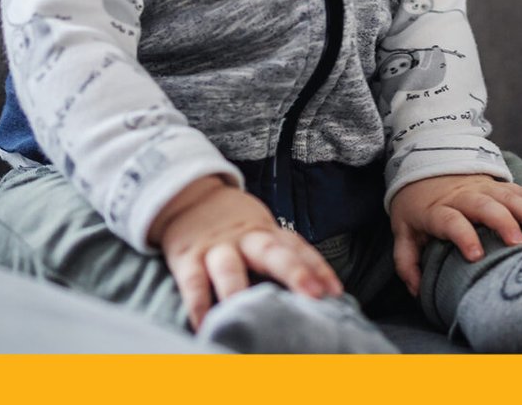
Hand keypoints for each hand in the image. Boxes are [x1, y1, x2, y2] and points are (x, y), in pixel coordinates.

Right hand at [149, 174, 343, 329]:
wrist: (187, 197)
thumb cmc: (233, 225)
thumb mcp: (260, 231)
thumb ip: (282, 256)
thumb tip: (316, 293)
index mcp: (267, 233)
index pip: (298, 248)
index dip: (318, 269)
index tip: (335, 292)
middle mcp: (245, 239)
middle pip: (272, 253)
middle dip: (294, 273)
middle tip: (312, 296)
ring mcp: (216, 248)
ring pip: (230, 268)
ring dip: (239, 291)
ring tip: (249, 315)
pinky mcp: (187, 258)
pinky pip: (193, 283)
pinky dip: (198, 305)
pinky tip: (204, 325)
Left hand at [388, 173, 521, 296]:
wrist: (423, 167)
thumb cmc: (415, 207)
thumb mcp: (403, 231)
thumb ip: (406, 262)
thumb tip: (417, 290)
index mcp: (436, 210)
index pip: (450, 221)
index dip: (462, 236)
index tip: (476, 256)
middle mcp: (461, 197)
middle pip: (484, 205)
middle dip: (504, 222)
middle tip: (518, 244)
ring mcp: (480, 187)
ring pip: (507, 195)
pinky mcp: (495, 183)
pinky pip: (517, 188)